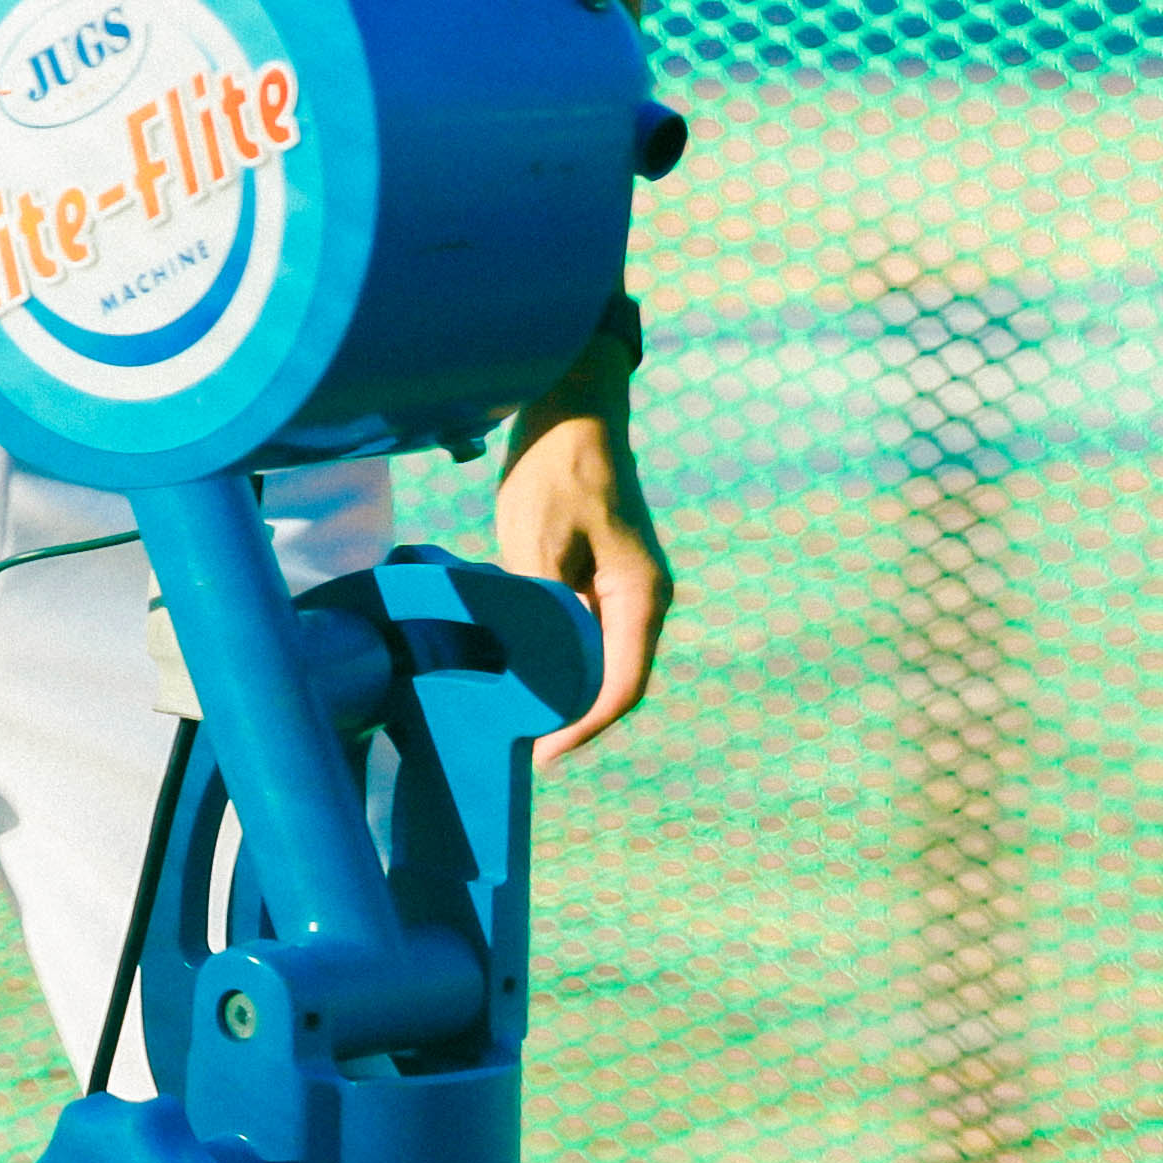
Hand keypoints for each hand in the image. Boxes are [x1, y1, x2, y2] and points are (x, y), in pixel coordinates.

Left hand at [496, 365, 672, 767]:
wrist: (572, 408)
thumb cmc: (556, 470)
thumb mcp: (538, 544)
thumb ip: (544, 612)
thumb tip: (538, 671)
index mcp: (641, 596)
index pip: (622, 686)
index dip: (584, 727)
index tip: (543, 754)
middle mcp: (644, 598)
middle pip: (614, 679)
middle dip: (572, 715)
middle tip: (522, 742)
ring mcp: (626, 585)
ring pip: (600, 656)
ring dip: (565, 686)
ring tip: (518, 713)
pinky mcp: (605, 572)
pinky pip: (587, 629)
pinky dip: (559, 654)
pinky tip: (522, 665)